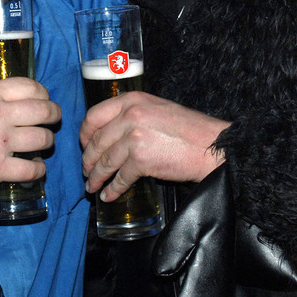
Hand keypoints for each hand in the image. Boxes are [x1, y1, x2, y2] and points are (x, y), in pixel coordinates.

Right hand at [0, 77, 59, 196]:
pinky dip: (38, 170)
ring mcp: (0, 141)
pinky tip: (35, 170)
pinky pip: (32, 169)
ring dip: (47, 144)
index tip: (43, 101)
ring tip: (41, 148)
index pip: (30, 86)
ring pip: (43, 138)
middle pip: (44, 110)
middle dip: (54, 116)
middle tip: (52, 122)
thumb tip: (8, 105)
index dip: (43, 94)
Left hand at [79, 92, 228, 201]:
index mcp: (132, 101)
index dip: (85, 134)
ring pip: (105, 161)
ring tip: (93, 187)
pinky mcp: (142, 160)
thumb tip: (111, 132)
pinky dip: (112, 189)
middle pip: (96, 141)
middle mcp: (130, 116)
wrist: (212, 145)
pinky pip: (120, 177)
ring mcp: (134, 137)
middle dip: (88, 160)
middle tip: (87, 171)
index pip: (94, 116)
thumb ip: (133, 114)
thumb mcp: (157, 108)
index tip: (85, 146)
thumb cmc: (189, 129)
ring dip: (96, 177)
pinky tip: (109, 196)